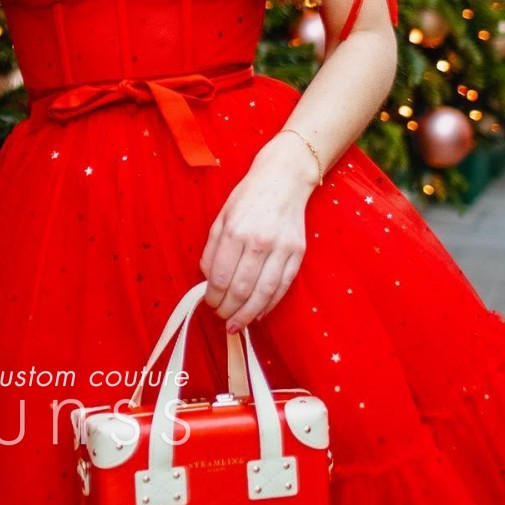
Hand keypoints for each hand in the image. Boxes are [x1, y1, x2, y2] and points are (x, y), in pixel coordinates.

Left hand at [199, 153, 312, 332]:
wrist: (284, 180)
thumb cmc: (248, 197)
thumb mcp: (221, 217)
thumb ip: (212, 248)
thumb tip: (207, 279)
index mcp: (236, 231)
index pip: (220, 276)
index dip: (212, 296)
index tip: (208, 302)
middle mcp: (259, 242)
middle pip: (241, 289)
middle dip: (228, 309)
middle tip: (221, 318)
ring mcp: (281, 249)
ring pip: (263, 293)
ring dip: (248, 314)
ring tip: (237, 324)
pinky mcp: (297, 253)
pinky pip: (283, 286)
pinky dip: (270, 304)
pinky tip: (259, 313)